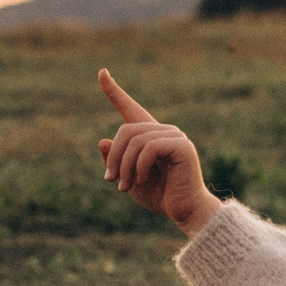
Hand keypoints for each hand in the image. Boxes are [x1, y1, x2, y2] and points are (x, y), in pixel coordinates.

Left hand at [97, 70, 221, 235]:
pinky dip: (139, 165)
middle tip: (111, 181)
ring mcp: (174, 136)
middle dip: (115, 157)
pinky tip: (141, 180)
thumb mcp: (128, 179)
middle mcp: (163, 131)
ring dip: (125, 166)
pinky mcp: (182, 146)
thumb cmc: (159, 196)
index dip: (114, 92)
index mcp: (150, 136)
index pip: (130, 108)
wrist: (184, 212)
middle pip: (126, 130)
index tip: (101, 73)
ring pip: (135, 139)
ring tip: (124, 187)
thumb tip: (102, 141)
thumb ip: (116, 162)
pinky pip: (149, 147)